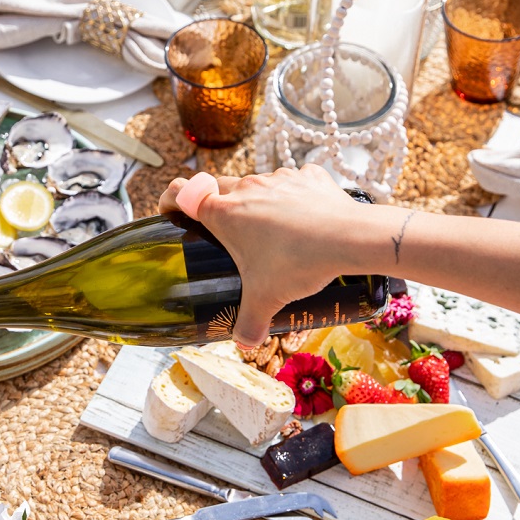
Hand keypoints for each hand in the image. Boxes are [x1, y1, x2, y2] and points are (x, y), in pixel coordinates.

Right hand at [160, 166, 372, 345]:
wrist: (348, 238)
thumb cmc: (297, 263)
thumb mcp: (266, 300)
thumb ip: (249, 323)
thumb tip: (245, 343)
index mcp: (224, 213)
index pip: (181, 193)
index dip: (171, 200)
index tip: (172, 212)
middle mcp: (247, 188)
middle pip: (219, 188)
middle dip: (218, 206)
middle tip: (228, 235)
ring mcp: (279, 178)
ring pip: (259, 186)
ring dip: (260, 204)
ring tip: (276, 234)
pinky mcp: (309, 176)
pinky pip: (294, 183)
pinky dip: (295, 197)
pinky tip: (306, 220)